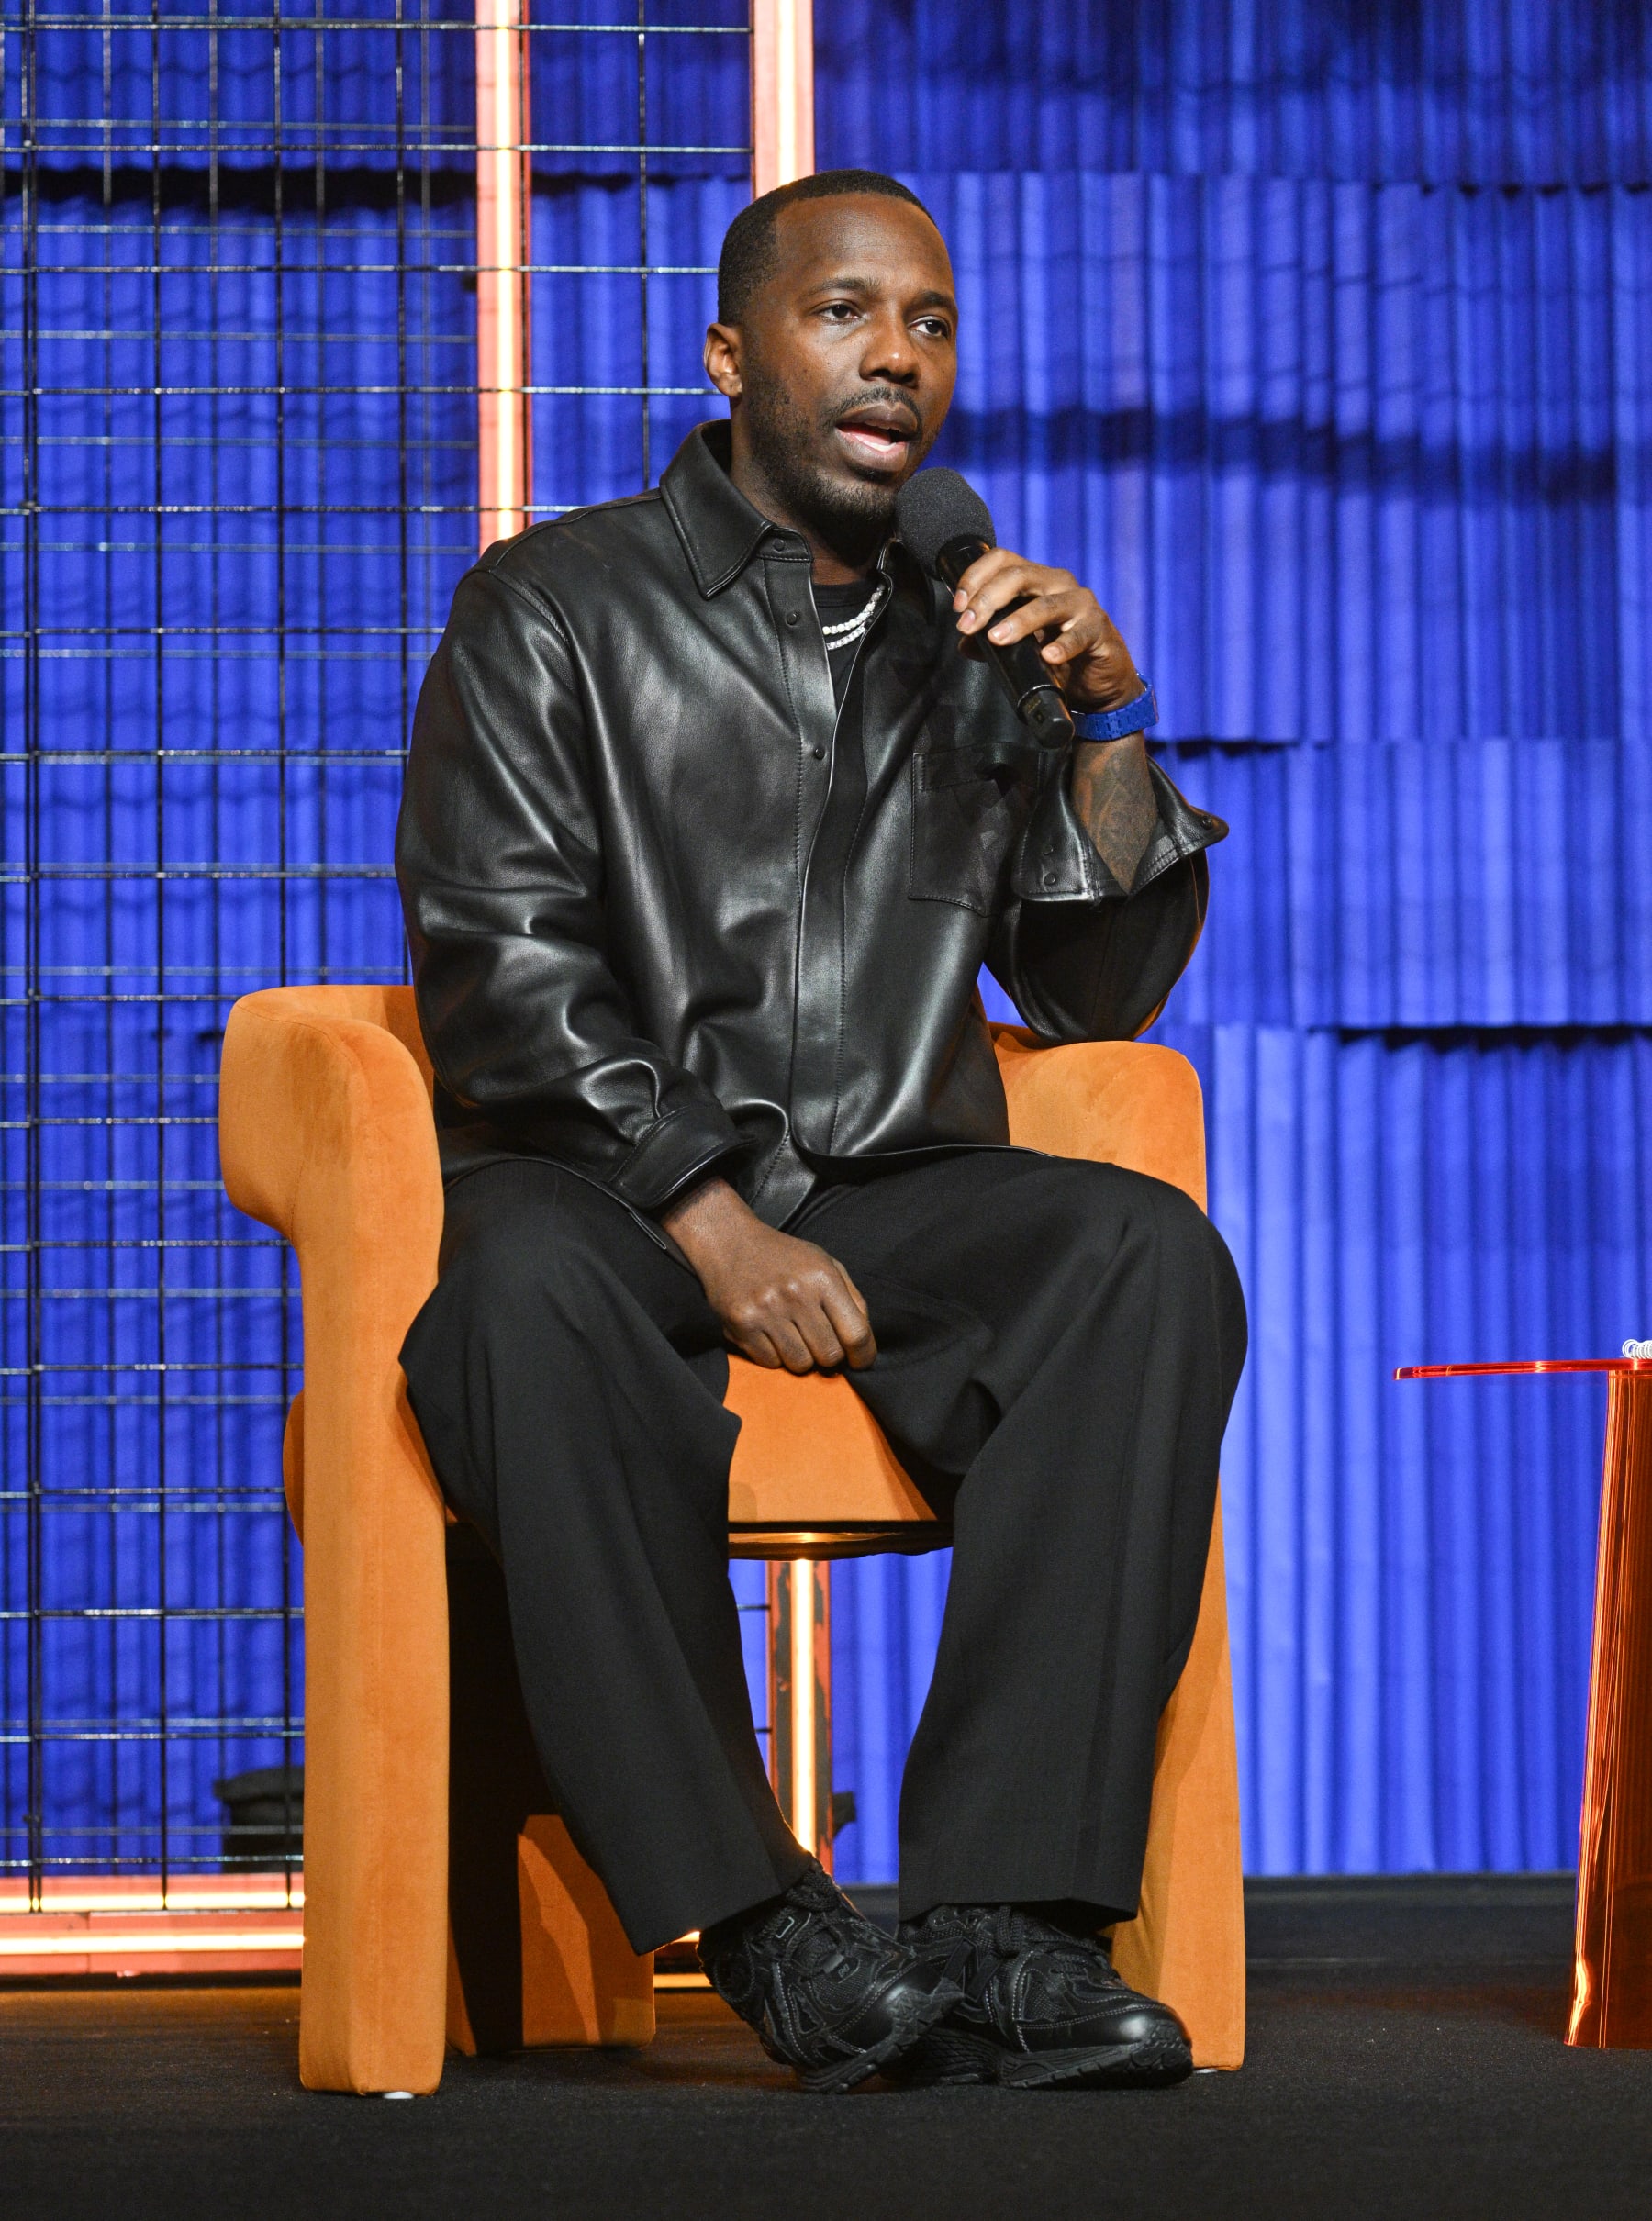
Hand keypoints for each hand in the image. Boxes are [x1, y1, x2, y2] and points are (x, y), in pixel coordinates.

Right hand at [660, 1177, 876, 1374]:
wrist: (729, 1241)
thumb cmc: (784, 1256)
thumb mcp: (826, 1263)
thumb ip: (852, 1298)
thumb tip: (864, 1340)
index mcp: (822, 1277)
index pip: (856, 1334)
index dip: (864, 1356)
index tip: (861, 1361)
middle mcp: (795, 1294)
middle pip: (829, 1355)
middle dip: (831, 1357)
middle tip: (822, 1344)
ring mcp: (766, 1310)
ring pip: (800, 1364)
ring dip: (802, 1358)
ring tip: (795, 1337)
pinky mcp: (741, 1324)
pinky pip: (770, 1363)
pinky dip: (775, 1355)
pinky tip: (772, 1334)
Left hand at [950, 547, 1140, 713]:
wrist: (1098, 677)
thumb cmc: (1058, 652)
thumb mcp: (1020, 646)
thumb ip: (991, 641)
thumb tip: (965, 645)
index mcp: (1034, 579)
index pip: (1001, 559)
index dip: (975, 577)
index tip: (958, 606)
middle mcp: (1057, 582)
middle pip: (1018, 575)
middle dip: (987, 599)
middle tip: (968, 626)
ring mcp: (1080, 603)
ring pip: (1046, 604)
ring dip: (1018, 621)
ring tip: (997, 639)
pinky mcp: (1098, 627)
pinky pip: (1079, 633)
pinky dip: (1063, 645)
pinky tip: (1049, 656)